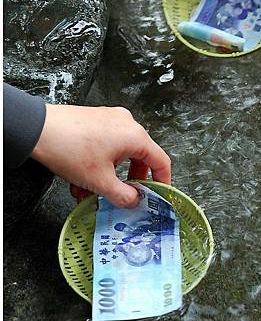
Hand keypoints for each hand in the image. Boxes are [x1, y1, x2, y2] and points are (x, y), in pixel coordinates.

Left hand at [31, 104, 170, 207]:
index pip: (161, 161)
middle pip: (139, 158)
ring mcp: (110, 120)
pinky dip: (99, 164)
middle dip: (127, 181)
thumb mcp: (100, 181)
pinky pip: (106, 145)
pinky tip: (81, 179)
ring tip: (91, 191)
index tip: (159, 194)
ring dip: (108, 176)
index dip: (162, 181)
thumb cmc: (69, 148)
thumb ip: (123, 196)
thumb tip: (134, 200)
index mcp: (135, 136)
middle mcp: (126, 124)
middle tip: (122, 196)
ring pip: (118, 154)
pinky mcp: (96, 120)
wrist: (38, 130)